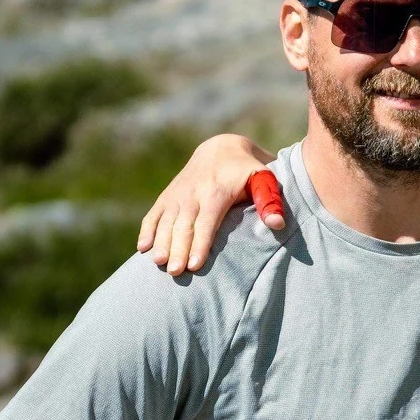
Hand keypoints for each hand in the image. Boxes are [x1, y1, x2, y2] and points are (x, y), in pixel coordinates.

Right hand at [137, 134, 271, 275]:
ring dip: (161, 242)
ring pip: (166, 220)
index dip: (200, 243)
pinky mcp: (168, 196)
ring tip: (158, 263)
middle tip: (175, 272)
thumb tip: (277, 224)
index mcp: (217, 191)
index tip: (195, 265)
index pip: (207, 221)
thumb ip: (270, 201)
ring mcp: (178, 194)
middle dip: (178, 248)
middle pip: (184, 224)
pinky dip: (147, 230)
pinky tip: (142, 248)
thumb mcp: (264, 179)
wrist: (222, 148)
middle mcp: (193, 193)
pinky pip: (154, 213)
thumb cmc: (248, 170)